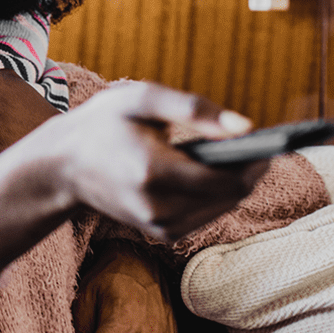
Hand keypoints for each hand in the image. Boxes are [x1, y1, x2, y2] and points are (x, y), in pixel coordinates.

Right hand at [42, 81, 260, 242]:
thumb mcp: (142, 99)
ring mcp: (159, 225)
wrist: (62, 166)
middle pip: (231, 196)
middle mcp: (158, 208)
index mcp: (153, 172)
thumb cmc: (103, 124)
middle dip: (251, 171)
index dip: (256, 162)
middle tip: (259, 144)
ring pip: (222, 208)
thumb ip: (194, 109)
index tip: (270, 140)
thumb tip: (246, 127)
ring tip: (238, 155)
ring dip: (236, 183)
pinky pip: (206, 214)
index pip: (227, 179)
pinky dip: (217, 194)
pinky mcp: (161, 233)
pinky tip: (214, 172)